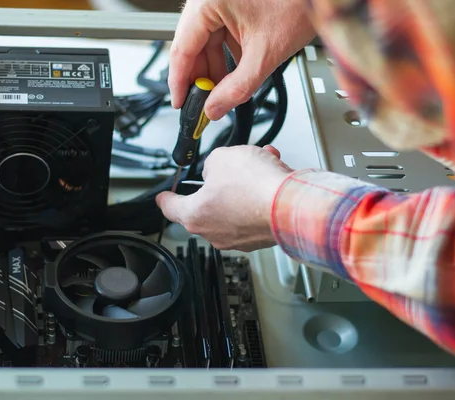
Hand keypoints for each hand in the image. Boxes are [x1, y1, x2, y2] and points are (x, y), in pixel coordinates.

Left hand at [156, 145, 292, 251]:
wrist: (291, 204)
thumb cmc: (255, 187)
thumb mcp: (222, 158)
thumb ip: (212, 164)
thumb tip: (218, 171)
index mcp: (196, 215)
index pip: (171, 208)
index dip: (166, 198)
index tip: (164, 197)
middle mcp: (215, 233)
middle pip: (209, 205)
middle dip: (220, 183)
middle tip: (230, 168)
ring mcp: (240, 239)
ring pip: (236, 207)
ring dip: (244, 187)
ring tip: (260, 166)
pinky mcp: (262, 238)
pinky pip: (255, 214)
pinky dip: (261, 197)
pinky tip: (271, 179)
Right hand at [169, 0, 315, 119]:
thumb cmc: (300, 4)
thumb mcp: (264, 55)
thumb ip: (236, 88)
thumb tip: (215, 108)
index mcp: (208, 1)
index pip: (182, 49)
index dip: (180, 82)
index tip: (182, 104)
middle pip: (192, 45)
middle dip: (200, 78)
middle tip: (205, 104)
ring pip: (206, 40)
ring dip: (215, 68)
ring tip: (223, 92)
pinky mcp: (233, 2)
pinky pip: (221, 32)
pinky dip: (227, 54)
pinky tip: (235, 72)